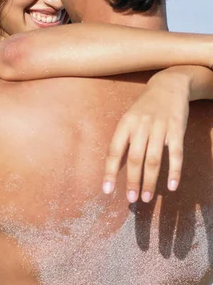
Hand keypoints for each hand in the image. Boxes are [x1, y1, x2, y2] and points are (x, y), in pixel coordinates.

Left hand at [102, 72, 190, 202]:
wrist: (169, 85)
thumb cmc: (146, 106)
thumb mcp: (130, 118)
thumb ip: (125, 139)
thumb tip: (117, 166)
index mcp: (125, 124)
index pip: (114, 151)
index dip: (110, 171)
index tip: (107, 190)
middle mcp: (141, 126)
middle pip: (135, 158)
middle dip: (132, 180)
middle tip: (131, 199)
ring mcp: (160, 127)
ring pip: (154, 159)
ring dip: (150, 180)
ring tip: (146, 197)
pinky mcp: (177, 129)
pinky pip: (175, 153)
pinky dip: (174, 171)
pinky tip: (171, 186)